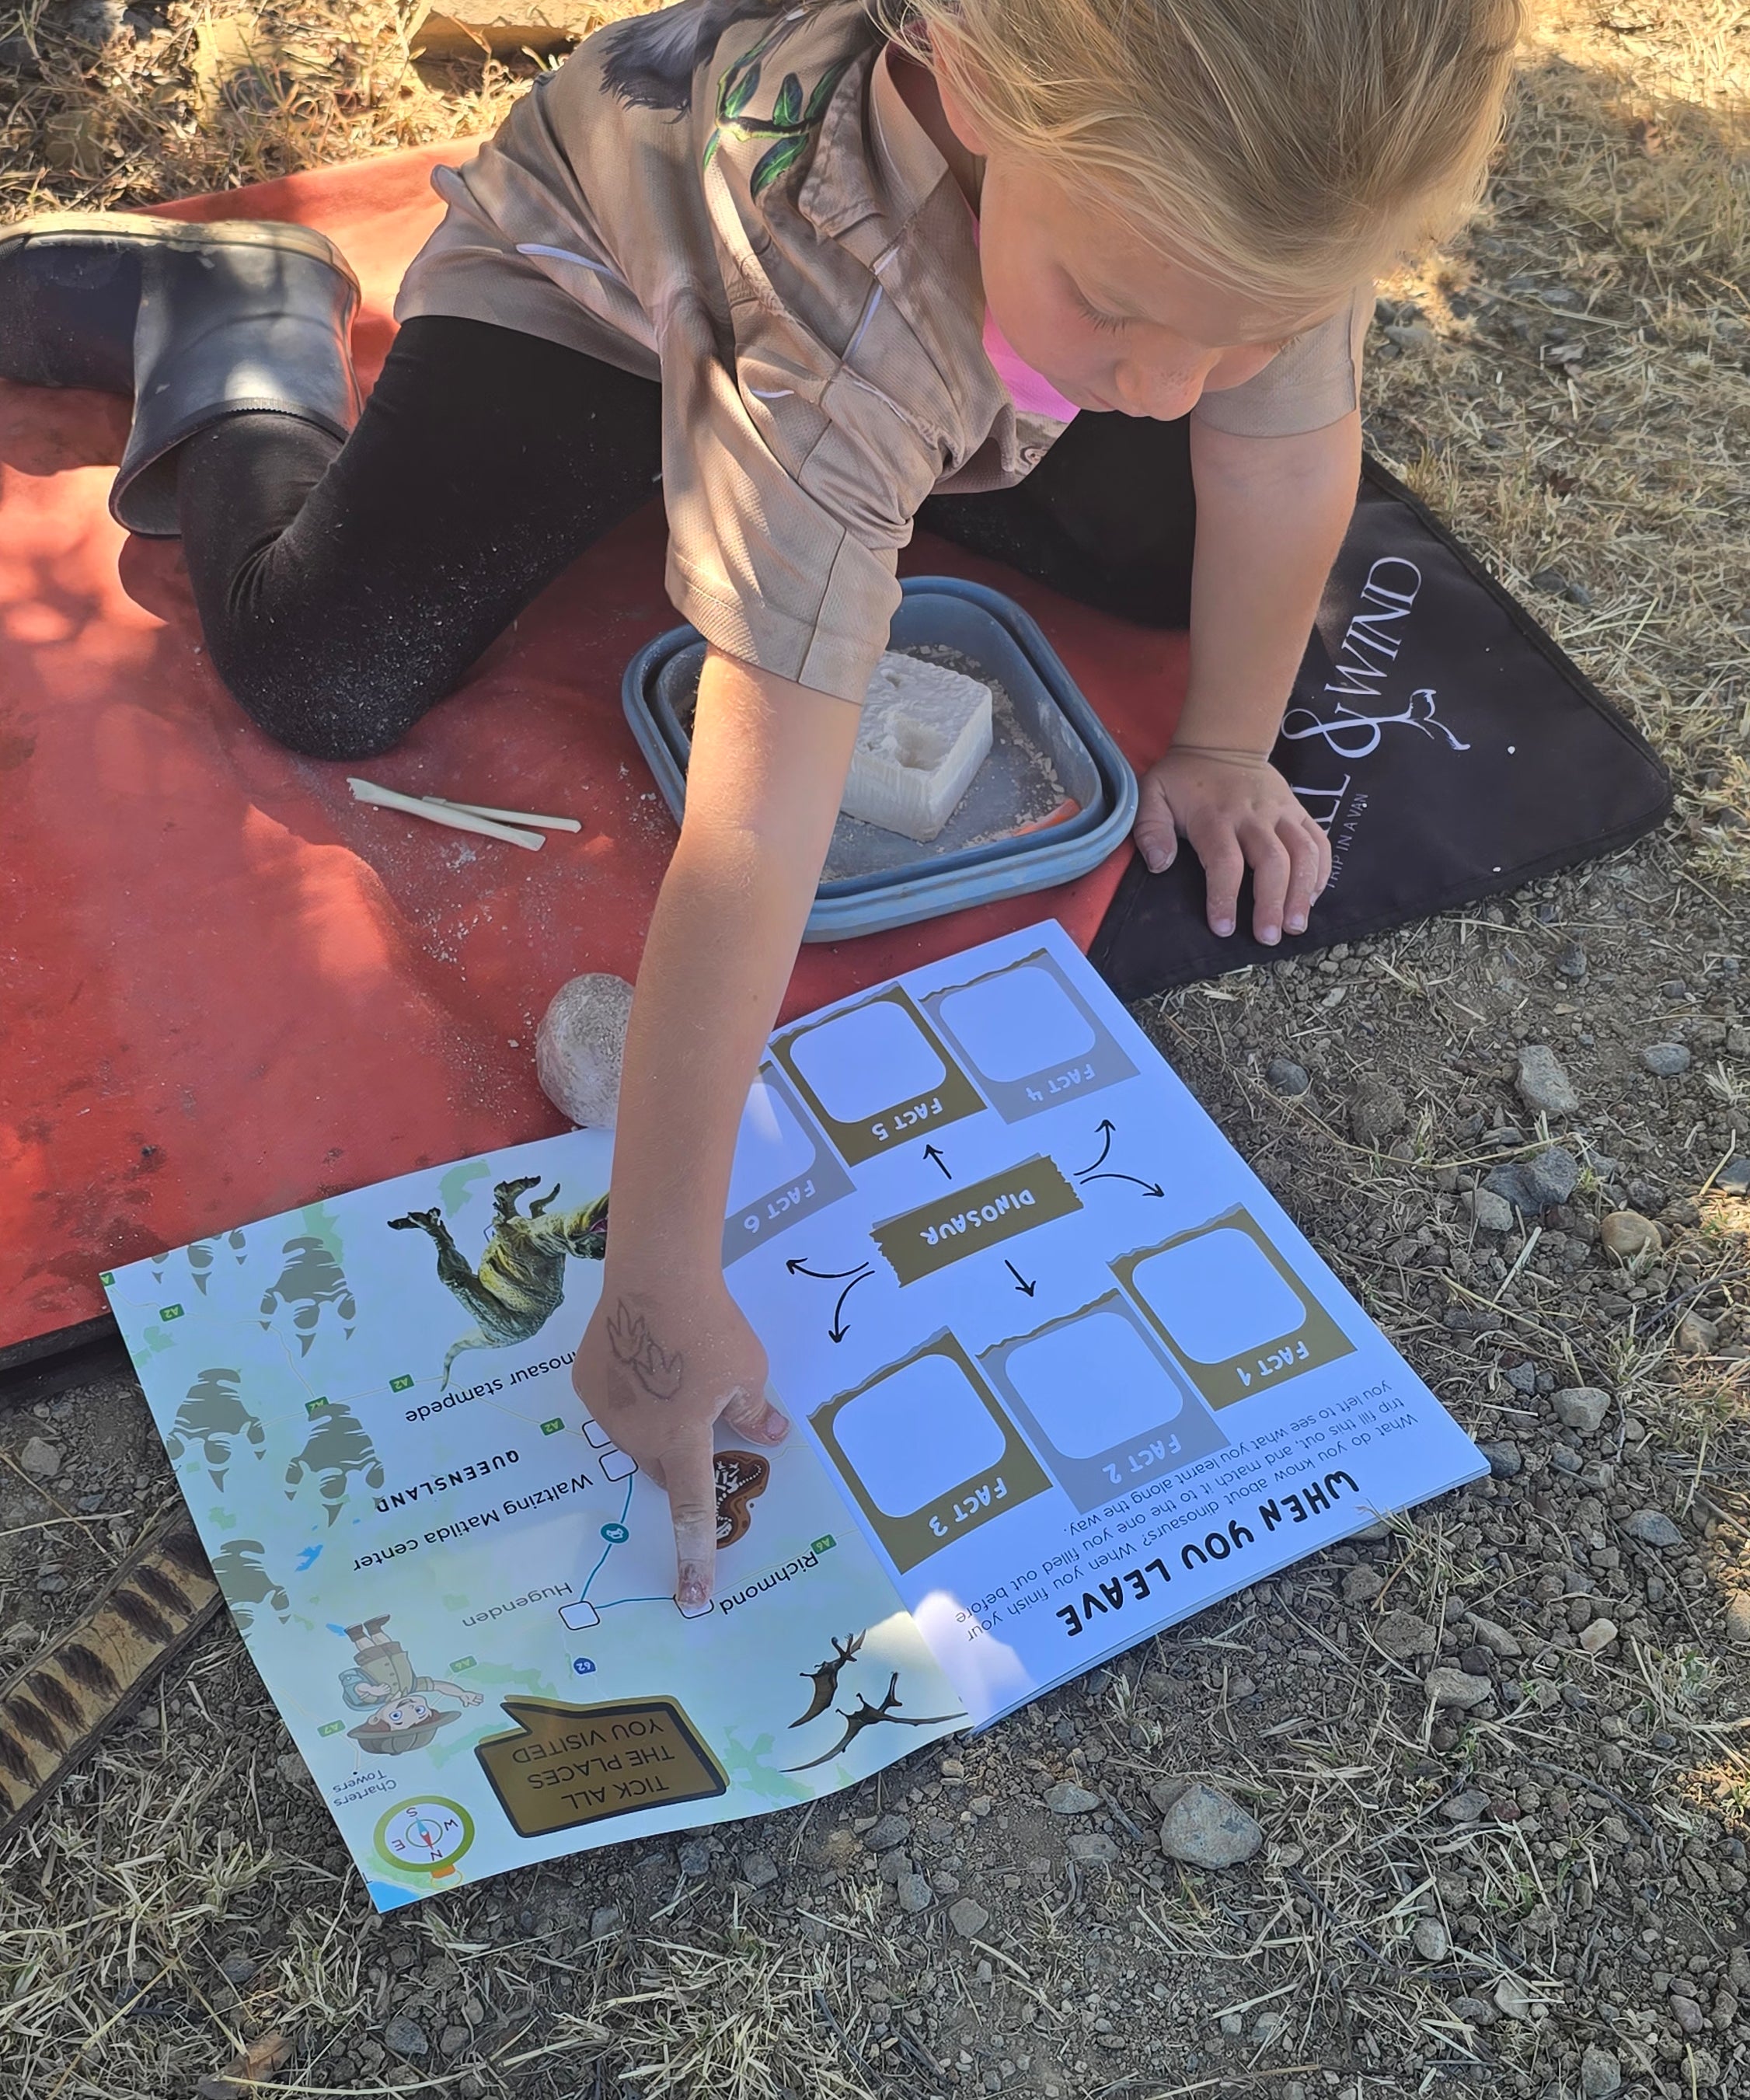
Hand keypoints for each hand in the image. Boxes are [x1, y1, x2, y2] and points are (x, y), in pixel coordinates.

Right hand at [574, 1281, 787, 1608]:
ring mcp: (606, 1410)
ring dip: (656, 1421)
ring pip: (636, 1436)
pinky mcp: (585, 1381)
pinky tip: (645, 1354)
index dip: (695, 1557)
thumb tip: (773, 1435)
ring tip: (674, 1369)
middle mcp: (637, 1436)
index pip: (690, 1514)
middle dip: (682, 1455)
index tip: (692, 1598)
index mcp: (681, 1442)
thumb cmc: (710, 1326)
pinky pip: (614, 1404)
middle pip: (663, 1466)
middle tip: (702, 1414)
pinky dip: (631, 1392)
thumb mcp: (749, 1372)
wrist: (656, 1274)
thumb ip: (755, 1411)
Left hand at [1133, 745, 1330, 944]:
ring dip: (1302, 891)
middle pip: (1272, 861)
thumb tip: (1160, 865)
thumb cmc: (1182, 780)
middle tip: (1269, 938)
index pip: (1225, 860)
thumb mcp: (1151, 795)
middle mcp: (1253, 815)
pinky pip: (1319, 841)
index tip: (1223, 928)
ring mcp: (1281, 811)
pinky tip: (1312, 898)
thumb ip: (1150, 829)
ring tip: (1296, 926)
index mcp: (1215, 816)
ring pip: (1303, 852)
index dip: (1225, 896)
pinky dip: (1321, 870)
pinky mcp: (1298, 810)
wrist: (1222, 744)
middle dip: (1272, 902)